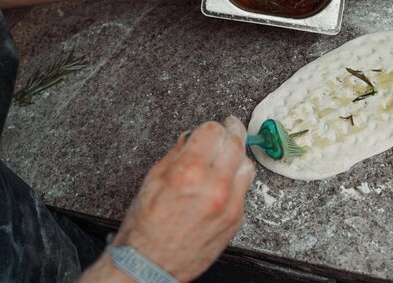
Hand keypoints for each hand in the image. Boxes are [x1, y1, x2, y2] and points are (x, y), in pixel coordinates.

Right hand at [80, 116, 254, 281]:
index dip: (210, 127)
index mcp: (188, 173)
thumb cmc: (145, 227)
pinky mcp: (236, 219)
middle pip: (236, 143)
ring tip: (228, 155)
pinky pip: (245, 189)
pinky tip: (225, 180)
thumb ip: (177, 154)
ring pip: (247, 165)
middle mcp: (213, 187)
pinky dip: (236, 180)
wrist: (151, 266)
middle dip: (232, 130)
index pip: (213, 131)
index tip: (210, 127)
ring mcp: (229, 204)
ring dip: (238, 156)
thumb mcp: (152, 180)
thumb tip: (192, 137)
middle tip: (231, 125)